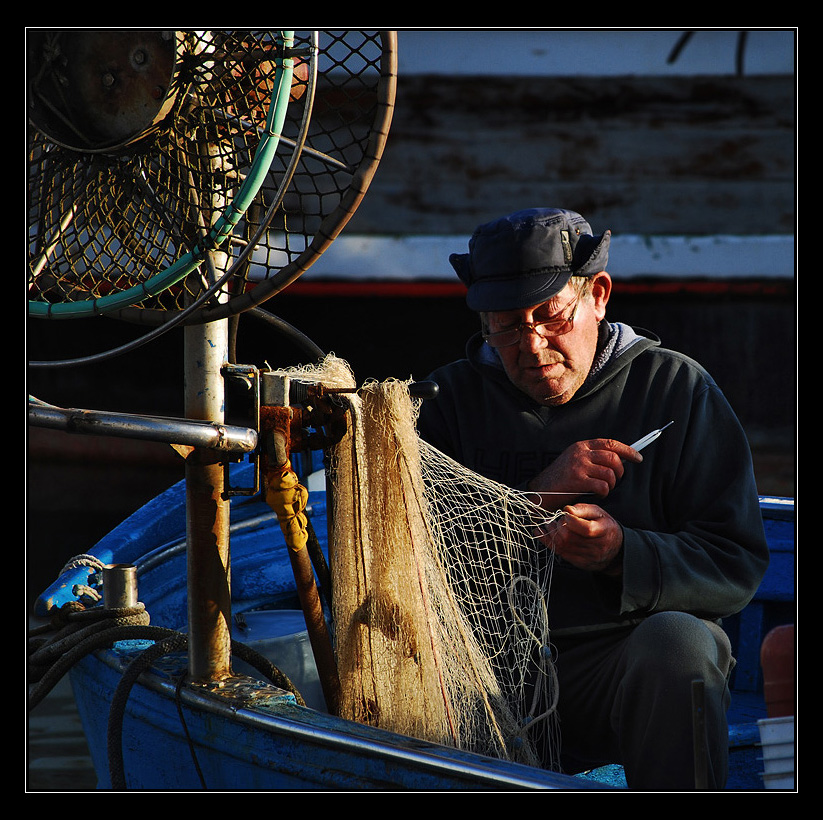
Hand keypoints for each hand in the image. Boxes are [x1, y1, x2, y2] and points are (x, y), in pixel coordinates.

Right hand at [527, 438, 641, 509]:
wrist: (541, 490)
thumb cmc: (560, 478)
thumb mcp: (574, 460)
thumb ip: (592, 457)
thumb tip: (618, 459)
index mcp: (581, 446)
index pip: (610, 443)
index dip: (627, 450)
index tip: (638, 458)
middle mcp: (581, 453)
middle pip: (613, 458)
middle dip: (621, 471)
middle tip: (617, 480)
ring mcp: (579, 466)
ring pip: (610, 473)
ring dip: (611, 484)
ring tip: (604, 488)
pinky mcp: (577, 480)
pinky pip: (602, 486)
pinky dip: (604, 492)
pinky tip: (598, 494)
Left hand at [539, 503, 624, 575]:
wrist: (615, 550)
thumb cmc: (605, 527)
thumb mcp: (598, 513)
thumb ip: (583, 509)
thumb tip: (567, 509)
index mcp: (604, 531)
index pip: (585, 528)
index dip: (571, 520)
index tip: (566, 514)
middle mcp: (597, 547)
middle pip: (570, 538)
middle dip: (559, 526)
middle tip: (557, 519)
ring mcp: (588, 557)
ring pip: (563, 546)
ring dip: (552, 533)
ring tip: (550, 524)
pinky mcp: (579, 563)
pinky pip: (560, 553)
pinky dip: (549, 542)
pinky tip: (543, 533)